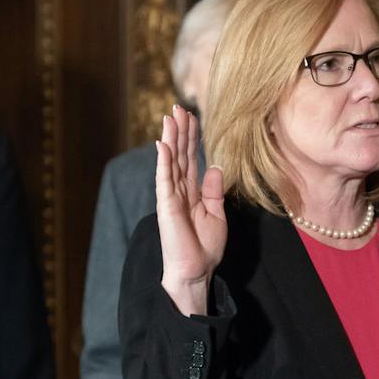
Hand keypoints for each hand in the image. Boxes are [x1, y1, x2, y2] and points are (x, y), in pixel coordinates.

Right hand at [156, 105, 226, 314]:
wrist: (197, 271)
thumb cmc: (205, 247)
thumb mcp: (216, 214)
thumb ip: (214, 190)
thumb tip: (214, 166)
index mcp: (192, 192)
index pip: (191, 158)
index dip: (191, 137)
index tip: (191, 116)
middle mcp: (179, 191)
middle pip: (180, 154)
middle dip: (179, 131)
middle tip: (178, 107)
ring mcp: (171, 197)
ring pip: (171, 162)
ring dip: (170, 139)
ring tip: (169, 117)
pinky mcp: (166, 206)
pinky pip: (164, 180)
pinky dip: (164, 162)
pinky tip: (162, 145)